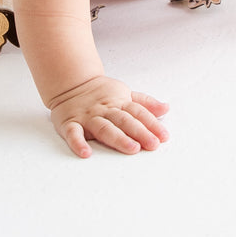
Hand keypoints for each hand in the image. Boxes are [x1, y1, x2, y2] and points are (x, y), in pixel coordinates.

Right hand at [47, 75, 169, 158]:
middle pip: (124, 121)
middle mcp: (105, 109)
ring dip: (118, 138)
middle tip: (153, 144)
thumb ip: (144, 103)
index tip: (164, 136)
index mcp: (119, 102)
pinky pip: (73, 133)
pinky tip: (86, 153)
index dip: (152, 124)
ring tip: (132, 148)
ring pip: (104, 127)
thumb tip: (165, 108)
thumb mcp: (125, 94)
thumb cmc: (101, 93)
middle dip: (140, 132)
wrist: (71, 82)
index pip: (138, 113)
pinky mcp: (69, 123)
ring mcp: (87, 117)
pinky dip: (78, 143)